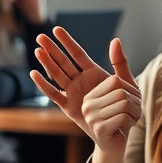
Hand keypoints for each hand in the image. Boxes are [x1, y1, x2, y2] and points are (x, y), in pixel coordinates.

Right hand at [31, 28, 139, 162]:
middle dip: (52, 49)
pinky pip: (54, 95)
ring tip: (38, 50)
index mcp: (92, 73)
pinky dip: (44, 85)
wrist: (120, 132)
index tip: (57, 29)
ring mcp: (73, 94)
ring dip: (47, 63)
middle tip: (40, 36)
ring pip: (57, 75)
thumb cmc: (124, 108)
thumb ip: (120, 62)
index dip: (67, 42)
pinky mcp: (69, 108)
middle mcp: (79, 82)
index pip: (77, 53)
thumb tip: (115, 40)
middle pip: (63, 62)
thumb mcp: (127, 83)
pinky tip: (35, 74)